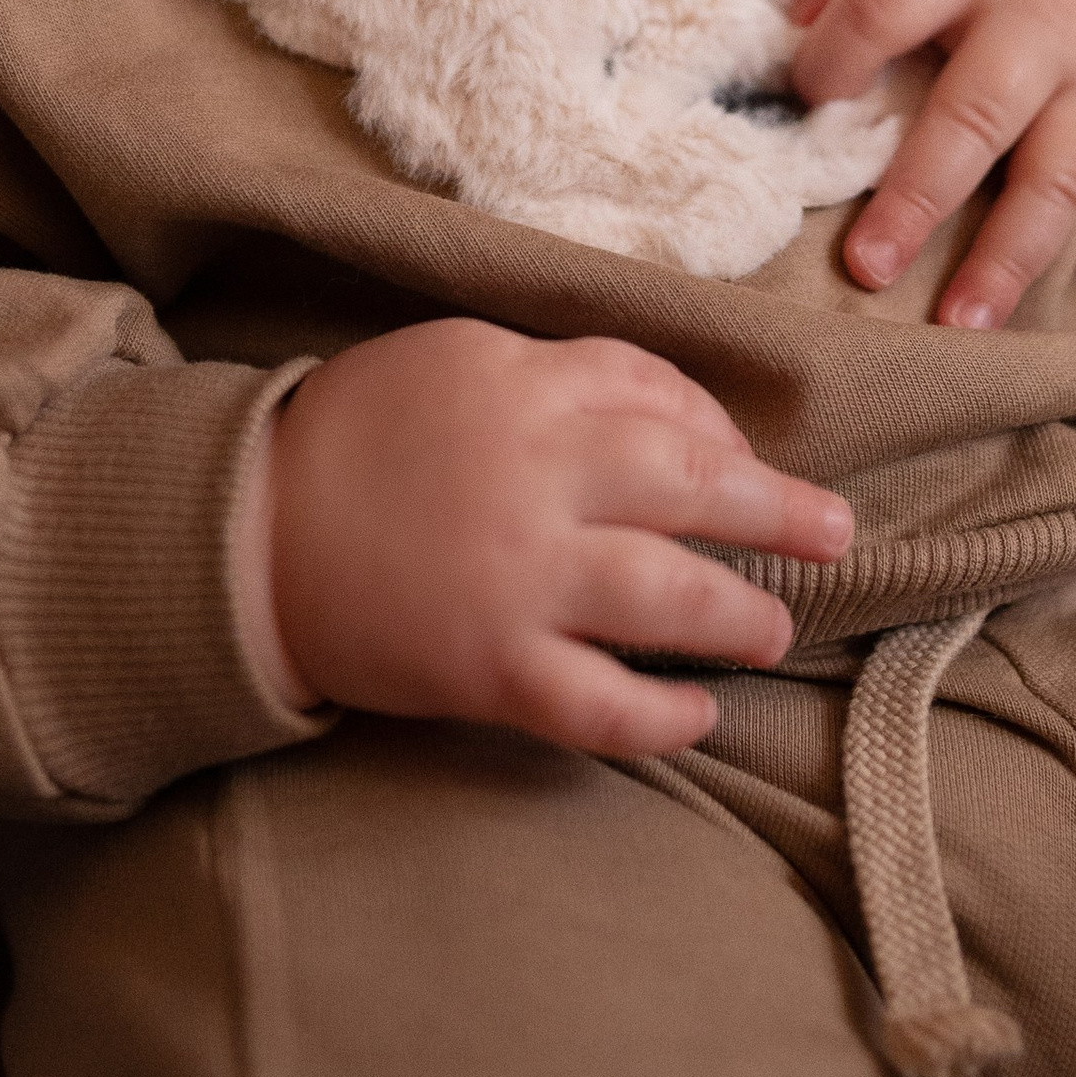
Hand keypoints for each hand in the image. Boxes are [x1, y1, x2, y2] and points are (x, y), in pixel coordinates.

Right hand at [251, 319, 851, 757]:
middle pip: (691, 483)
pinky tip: (699, 713)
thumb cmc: (350, 442)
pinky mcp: (490, 666)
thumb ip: (553, 376)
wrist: (239, 538)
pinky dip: (663, 714)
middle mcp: (534, 475)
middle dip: (776, 509)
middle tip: (836, 531)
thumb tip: (668, 411)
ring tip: (773, 627)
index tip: (742, 458)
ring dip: (739, 613)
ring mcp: (517, 576)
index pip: (656, 396)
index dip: (717, 429)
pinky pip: (601, 701)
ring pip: (667, 594)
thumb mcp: (449, 362)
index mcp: (522, 387)